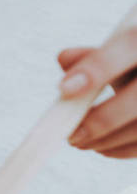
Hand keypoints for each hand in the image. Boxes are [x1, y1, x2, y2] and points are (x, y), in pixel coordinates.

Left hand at [60, 26, 136, 157]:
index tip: (64, 88)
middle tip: (71, 136)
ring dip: (109, 140)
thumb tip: (64, 58)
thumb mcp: (125, 52)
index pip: (129, 44)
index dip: (98, 67)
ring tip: (80, 142)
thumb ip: (95, 56)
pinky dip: (123, 149)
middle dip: (101, 120)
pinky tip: (102, 147)